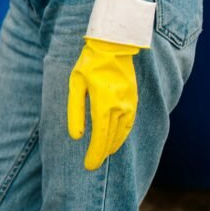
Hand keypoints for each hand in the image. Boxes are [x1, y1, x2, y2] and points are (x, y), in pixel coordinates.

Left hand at [67, 38, 140, 170]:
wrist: (113, 45)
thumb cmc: (89, 64)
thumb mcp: (75, 85)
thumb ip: (75, 112)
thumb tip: (76, 137)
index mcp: (104, 103)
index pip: (100, 136)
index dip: (95, 154)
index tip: (89, 166)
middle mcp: (121, 106)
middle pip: (111, 138)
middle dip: (101, 153)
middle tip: (92, 165)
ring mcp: (130, 103)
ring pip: (122, 132)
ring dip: (112, 146)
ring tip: (102, 155)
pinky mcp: (134, 99)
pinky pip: (129, 123)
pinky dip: (122, 135)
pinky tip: (115, 139)